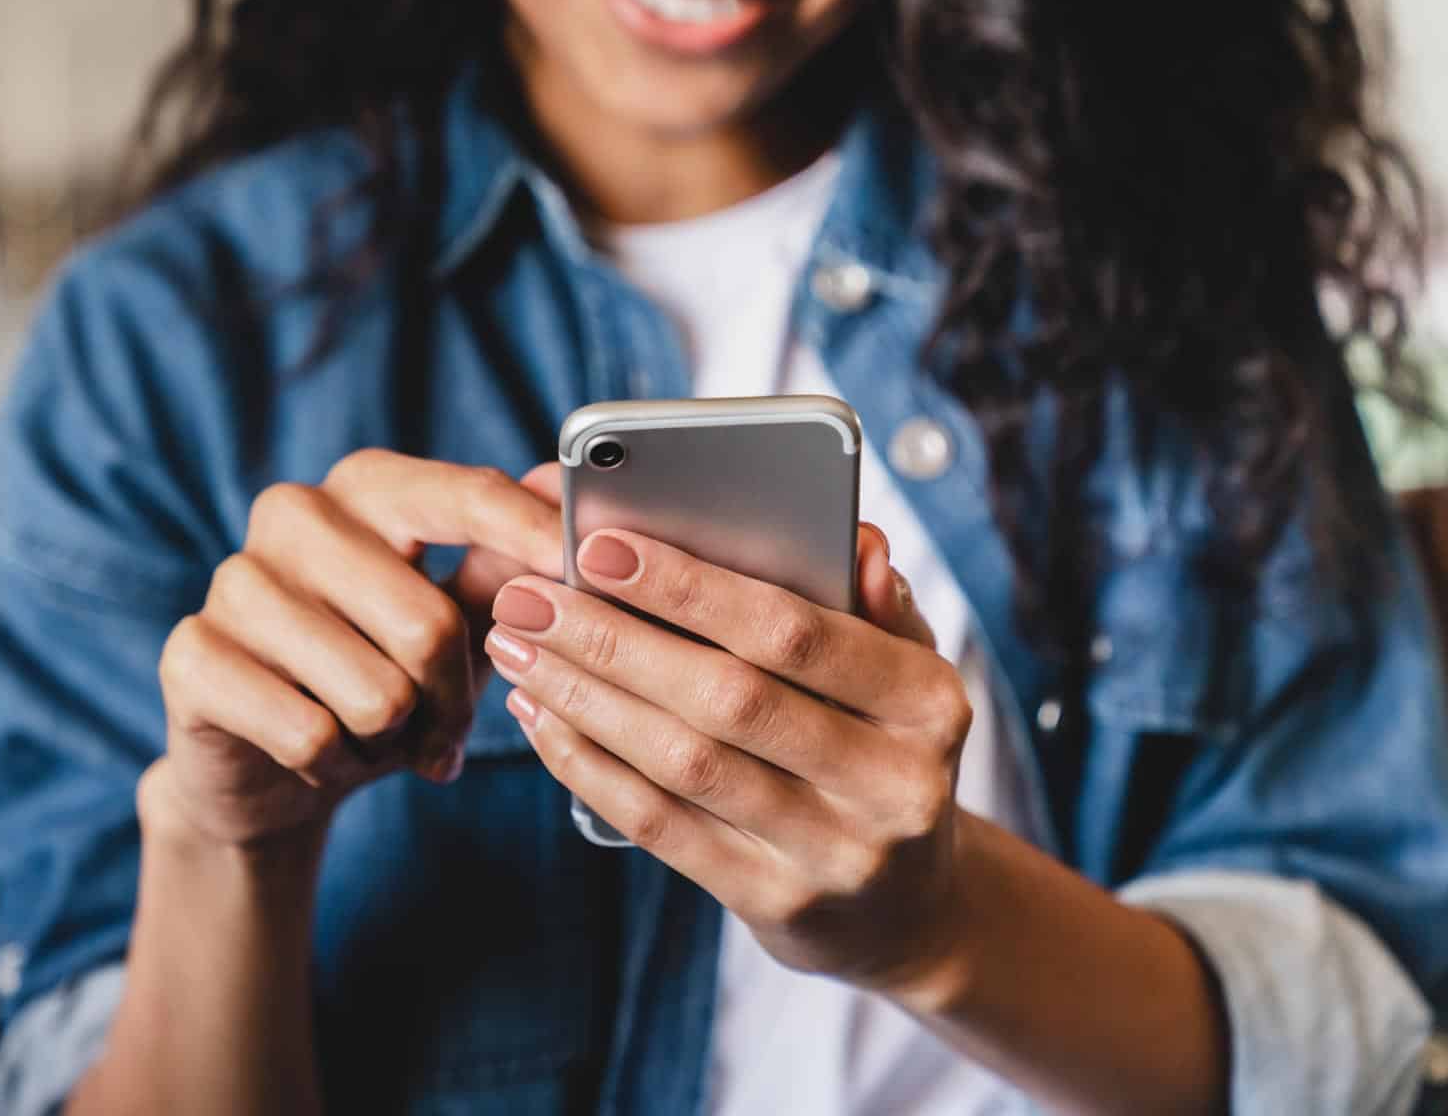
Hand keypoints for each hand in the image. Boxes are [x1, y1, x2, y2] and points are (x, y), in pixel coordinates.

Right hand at [151, 454, 562, 848]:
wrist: (269, 766)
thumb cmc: (380, 674)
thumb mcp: (455, 621)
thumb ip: (506, 563)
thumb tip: (566, 491)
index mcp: (368, 486)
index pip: (464, 496)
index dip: (531, 536)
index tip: (583, 569)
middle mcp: (294, 513)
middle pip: (429, 624)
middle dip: (453, 701)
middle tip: (443, 730)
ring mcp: (234, 580)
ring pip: (375, 693)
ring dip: (393, 740)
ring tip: (375, 736)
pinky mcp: (191, 655)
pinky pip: (310, 734)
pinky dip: (335, 764)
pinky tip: (321, 754)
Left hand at [484, 523, 971, 993]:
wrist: (909, 906)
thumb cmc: (885, 749)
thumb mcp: (906, 673)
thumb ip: (874, 603)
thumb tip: (855, 540)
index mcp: (929, 703)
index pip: (797, 633)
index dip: (691, 588)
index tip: (600, 546)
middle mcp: (893, 783)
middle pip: (728, 699)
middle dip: (613, 639)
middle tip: (529, 597)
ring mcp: (834, 853)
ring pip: (684, 764)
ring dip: (585, 699)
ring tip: (518, 648)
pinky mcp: (776, 904)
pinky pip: (662, 826)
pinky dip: (590, 766)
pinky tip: (542, 718)